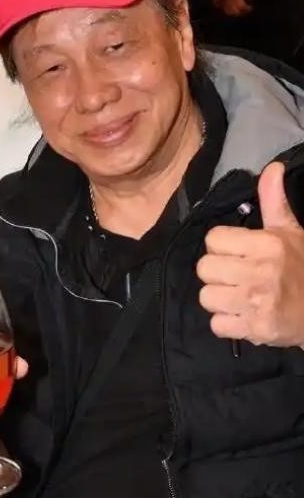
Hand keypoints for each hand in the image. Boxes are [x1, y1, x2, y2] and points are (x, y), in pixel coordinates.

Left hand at [198, 162, 303, 346]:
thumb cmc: (303, 267)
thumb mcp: (291, 231)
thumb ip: (274, 200)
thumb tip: (272, 167)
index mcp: (266, 245)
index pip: (212, 239)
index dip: (221, 246)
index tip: (236, 252)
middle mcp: (259, 273)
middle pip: (204, 268)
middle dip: (217, 273)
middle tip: (236, 276)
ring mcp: (256, 303)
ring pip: (206, 297)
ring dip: (219, 299)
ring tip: (238, 297)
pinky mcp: (255, 329)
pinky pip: (216, 325)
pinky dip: (226, 323)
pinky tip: (242, 316)